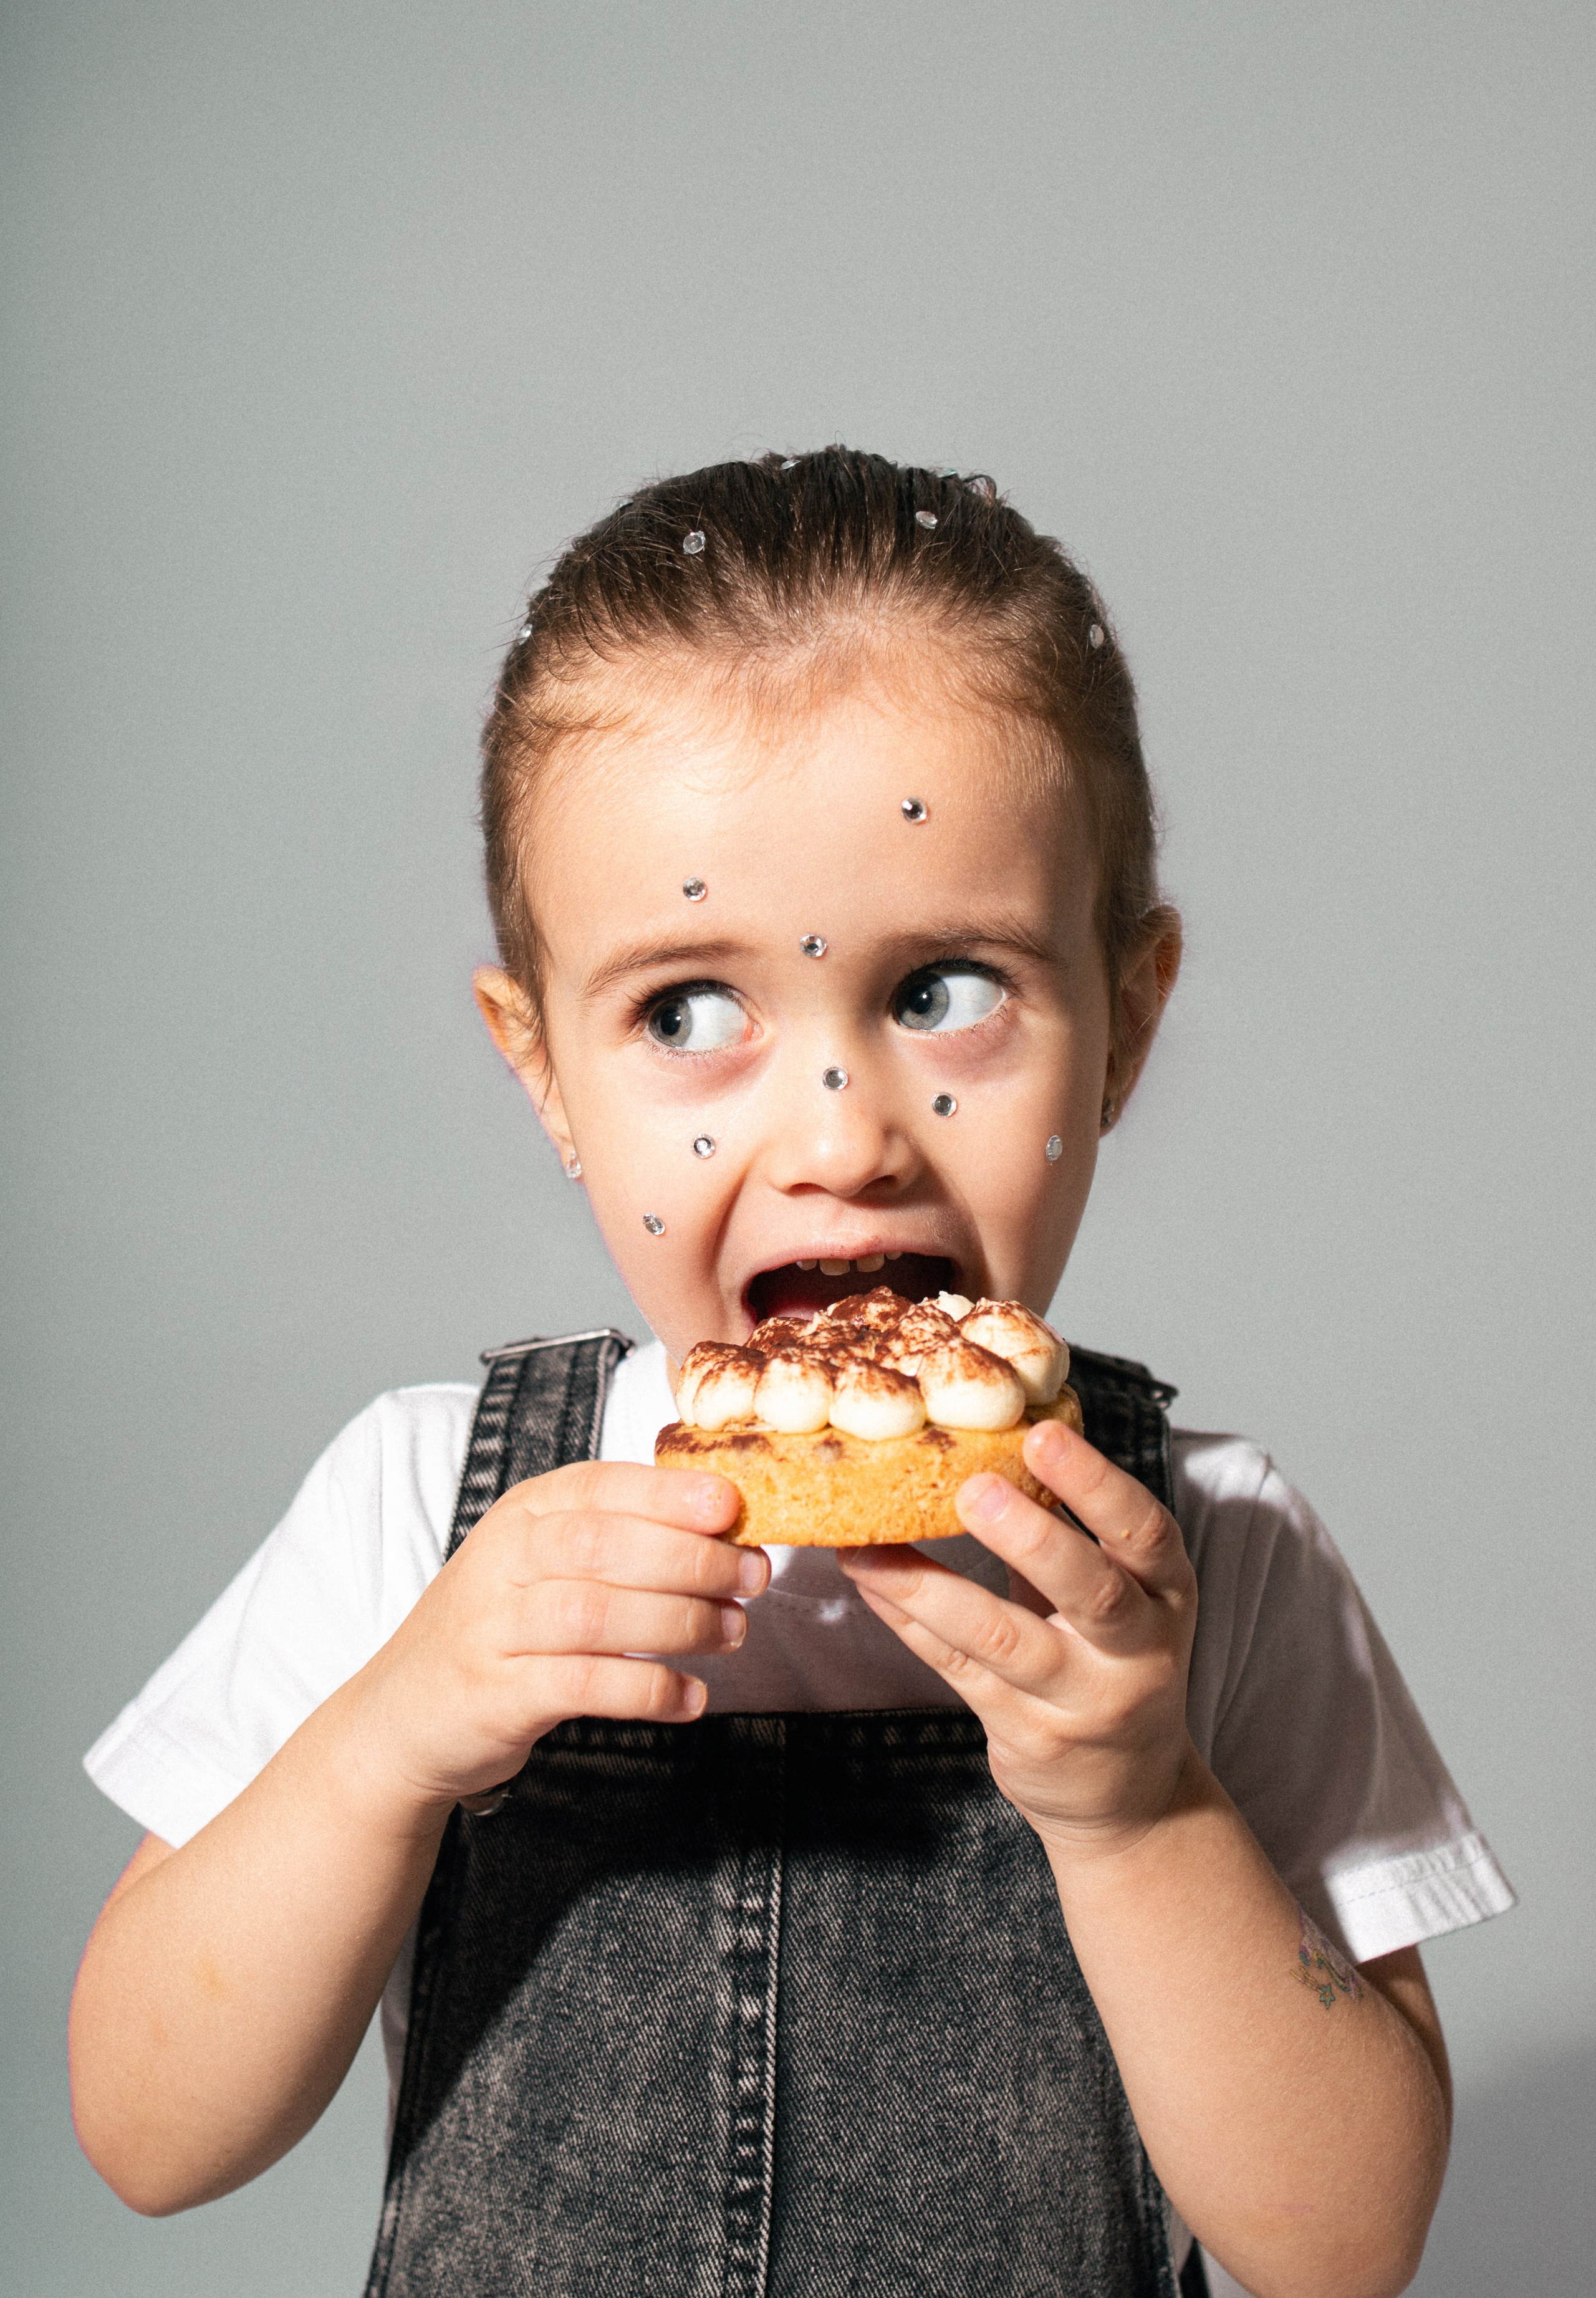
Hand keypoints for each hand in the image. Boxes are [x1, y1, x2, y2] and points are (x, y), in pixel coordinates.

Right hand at [341, 1462, 762, 1822]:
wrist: (400, 1717)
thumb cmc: (499, 1630)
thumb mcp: (541, 1565)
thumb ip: (616, 1541)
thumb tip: (723, 1531)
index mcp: (521, 1515)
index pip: (598, 1486)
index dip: (669, 1493)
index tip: (732, 1507)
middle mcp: (501, 1561)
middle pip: (602, 1545)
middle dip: (690, 1559)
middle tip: (751, 1578)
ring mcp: (492, 1628)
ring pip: (594, 1612)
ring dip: (678, 1622)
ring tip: (732, 1632)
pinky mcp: (495, 1694)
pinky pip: (582, 1685)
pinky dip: (646, 1689)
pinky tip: (690, 1697)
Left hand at [839, 1417, 1195, 1853]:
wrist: (1133, 1795)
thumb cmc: (1114, 1663)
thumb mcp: (1125, 1595)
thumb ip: (1075, 1532)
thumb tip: (998, 1437)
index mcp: (1166, 1594)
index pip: (1145, 1532)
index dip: (1095, 1483)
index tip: (1042, 1434)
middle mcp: (1136, 1651)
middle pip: (1092, 1591)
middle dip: (1033, 1537)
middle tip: (973, 1487)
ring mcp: (1082, 1701)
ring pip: (1003, 1640)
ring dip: (931, 1587)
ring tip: (870, 1543)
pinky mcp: (1028, 1735)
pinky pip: (957, 1667)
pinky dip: (907, 1619)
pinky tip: (868, 1579)